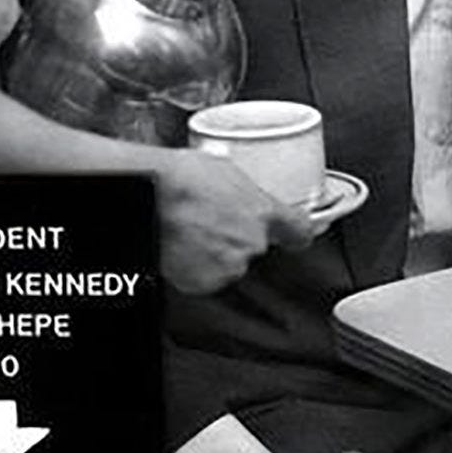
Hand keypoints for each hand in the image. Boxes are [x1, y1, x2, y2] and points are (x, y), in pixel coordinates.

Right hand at [155, 151, 325, 294]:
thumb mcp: (225, 170)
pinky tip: (180, 248)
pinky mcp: (203, 282)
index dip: (298, 233)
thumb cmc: (182, 176)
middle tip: (209, 221)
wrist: (152, 196)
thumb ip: (243, 190)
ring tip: (189, 232)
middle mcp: (252, 242)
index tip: (299, 236)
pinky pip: (203, 278)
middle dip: (236, 237)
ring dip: (213, 253)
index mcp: (263, 212)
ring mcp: (228, 264)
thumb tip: (239, 192)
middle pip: (254, 246)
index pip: (299, 230)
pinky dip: (193, 269)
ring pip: (227, 263)